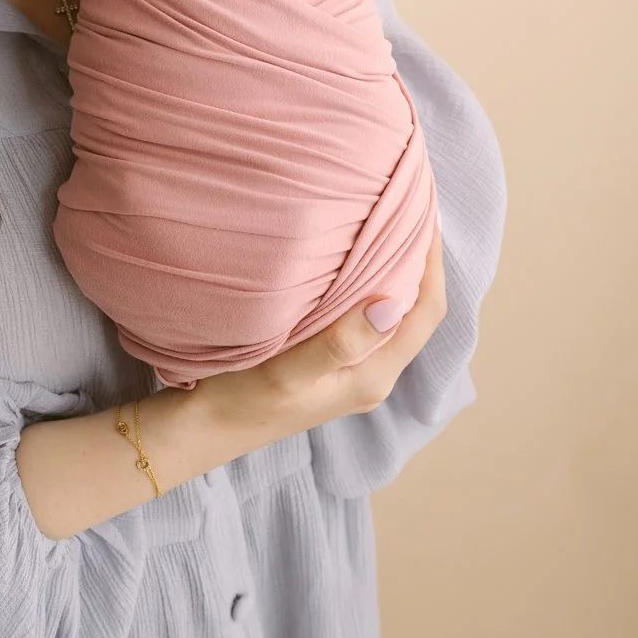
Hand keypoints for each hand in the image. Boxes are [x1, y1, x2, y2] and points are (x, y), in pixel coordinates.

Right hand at [194, 224, 445, 436]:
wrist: (204, 429)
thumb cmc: (241, 401)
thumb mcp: (287, 372)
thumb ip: (340, 342)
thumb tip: (391, 304)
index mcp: (373, 376)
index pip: (426, 313)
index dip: (434, 263)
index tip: (423, 214)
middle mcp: (372, 373)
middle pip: (416, 310)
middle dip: (420, 260)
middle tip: (408, 208)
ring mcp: (354, 369)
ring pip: (393, 311)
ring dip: (397, 270)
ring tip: (387, 223)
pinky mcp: (334, 362)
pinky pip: (369, 316)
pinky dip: (372, 283)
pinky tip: (353, 258)